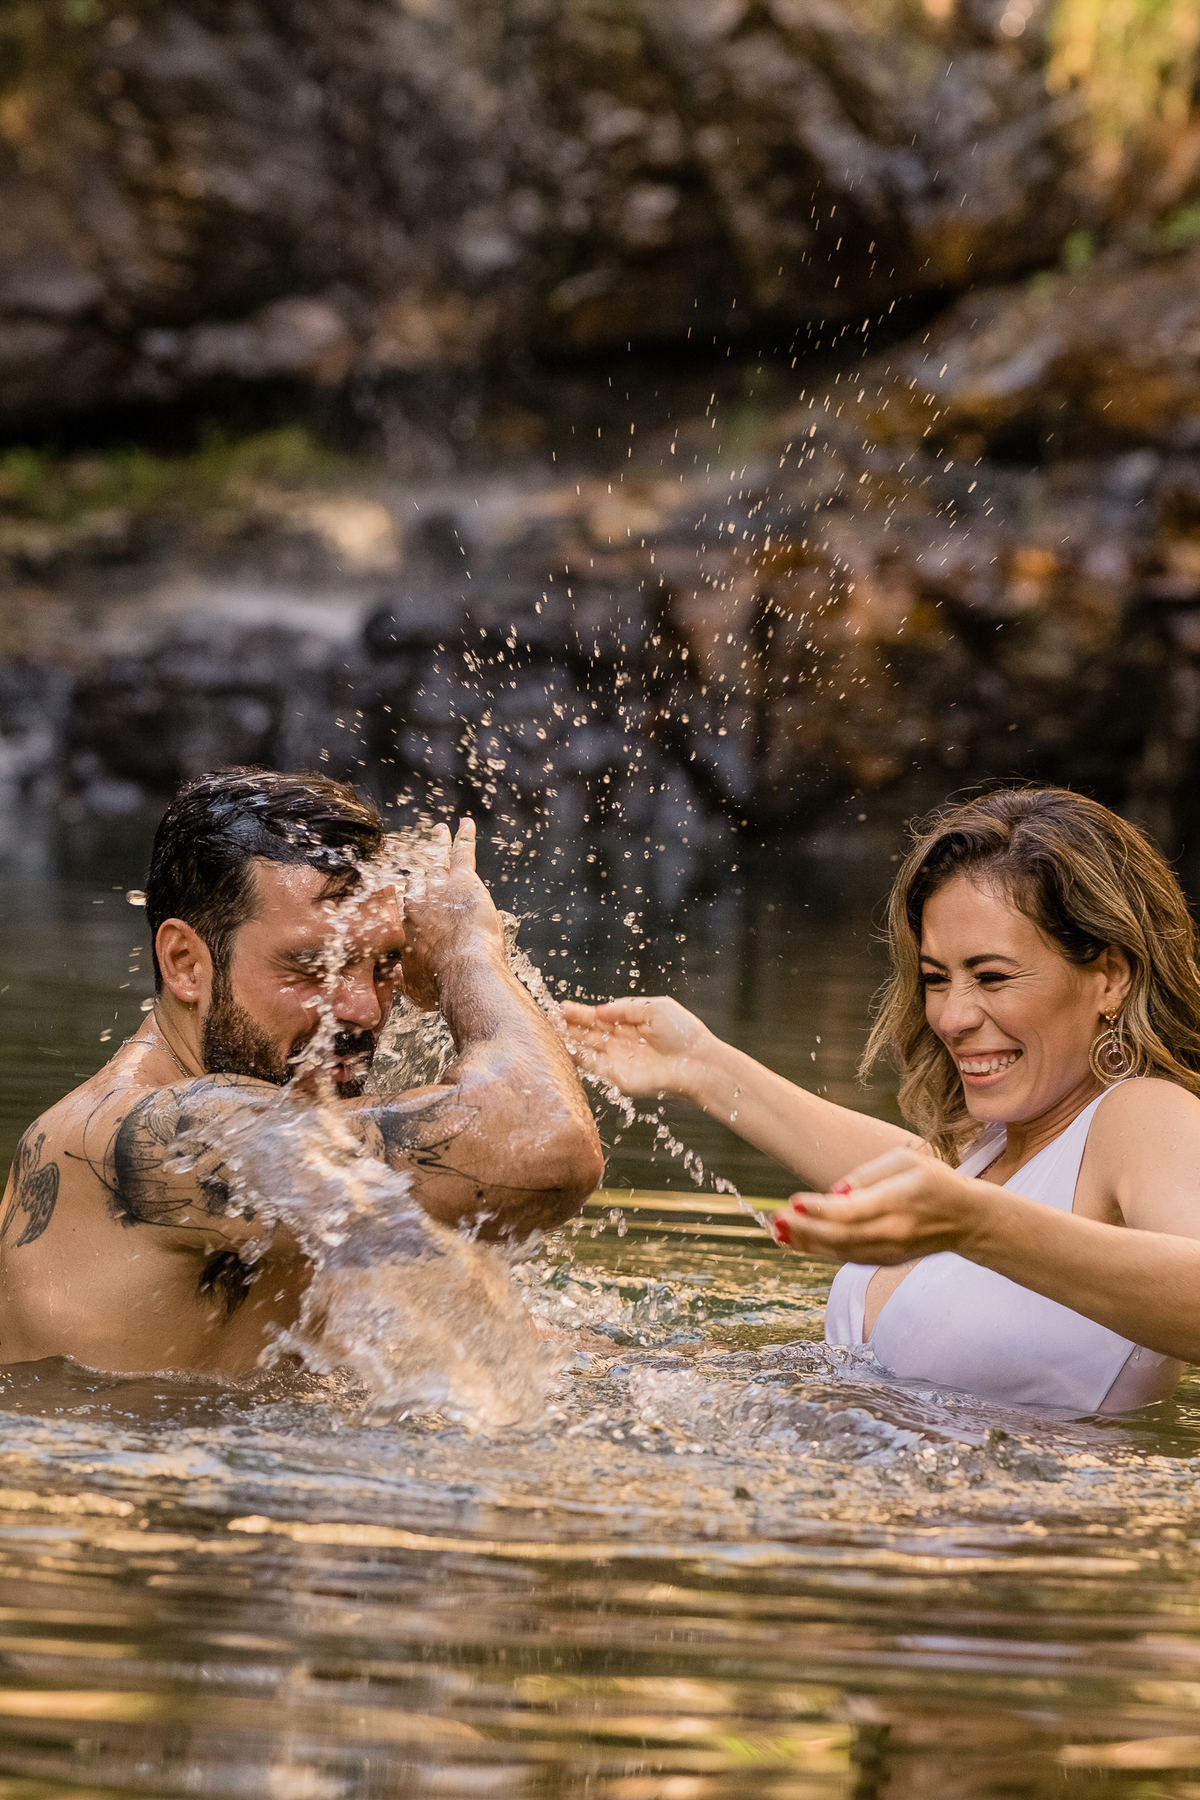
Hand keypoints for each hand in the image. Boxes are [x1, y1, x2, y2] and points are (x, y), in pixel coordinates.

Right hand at [400, 819, 504, 1010]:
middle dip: (416, 862)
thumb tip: (392, 981)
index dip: (401, 893)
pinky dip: (464, 836)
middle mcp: (415, 900)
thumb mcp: (412, 986)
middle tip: (416, 852)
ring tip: (439, 830)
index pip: (399, 901)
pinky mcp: (463, 881)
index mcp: (402, 923)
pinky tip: (465, 824)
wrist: (463, 972)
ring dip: (437, 842)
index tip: (400, 887)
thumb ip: (401, 978)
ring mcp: (438, 887)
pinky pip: (462, 852)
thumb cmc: (438, 984)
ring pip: (436, 858)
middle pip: (415, 875)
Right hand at [560, 995, 709, 1097]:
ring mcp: (619, 1060)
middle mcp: (623, 1043)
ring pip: (588, 1048)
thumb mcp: (654, 1008)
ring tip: (551, 1029)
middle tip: (550, 1016)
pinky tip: (565, 1047)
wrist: (697, 1063)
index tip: (562, 1007)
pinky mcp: (619, 1077)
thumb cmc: (682, 1033)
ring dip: (570, 1040)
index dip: (581, 1012)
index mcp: (632, 1024)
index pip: (601, 1017)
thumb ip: (625, 1008)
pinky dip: (578, 1057)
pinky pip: (594, 1066)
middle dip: (570, 1024)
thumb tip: (599, 1010)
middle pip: (590, 1032)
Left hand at [770, 1146, 990, 1265]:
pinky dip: (821, 1251)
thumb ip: (867, 1175)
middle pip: (842, 1237)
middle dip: (805, 1230)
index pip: (853, 1211)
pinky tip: (799, 1241)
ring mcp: (892, 1251)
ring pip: (842, 1253)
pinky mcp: (887, 1261)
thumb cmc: (934, 1181)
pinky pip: (849, 1258)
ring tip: (778, 1232)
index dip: (820, 1209)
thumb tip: (833, 1193)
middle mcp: (895, 1231)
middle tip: (775, 1220)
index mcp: (900, 1201)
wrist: (968, 1220)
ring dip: (807, 1244)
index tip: (793, 1201)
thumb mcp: (905, 1161)